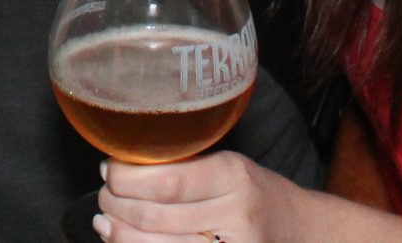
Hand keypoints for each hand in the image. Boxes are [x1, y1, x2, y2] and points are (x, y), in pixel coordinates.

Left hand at [95, 152, 304, 242]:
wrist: (297, 230)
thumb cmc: (252, 193)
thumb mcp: (226, 166)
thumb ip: (182, 167)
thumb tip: (120, 168)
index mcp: (233, 176)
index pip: (166, 181)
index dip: (126, 179)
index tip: (108, 170)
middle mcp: (234, 215)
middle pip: (155, 218)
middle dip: (117, 207)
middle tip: (104, 197)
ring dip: (120, 235)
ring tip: (106, 222)